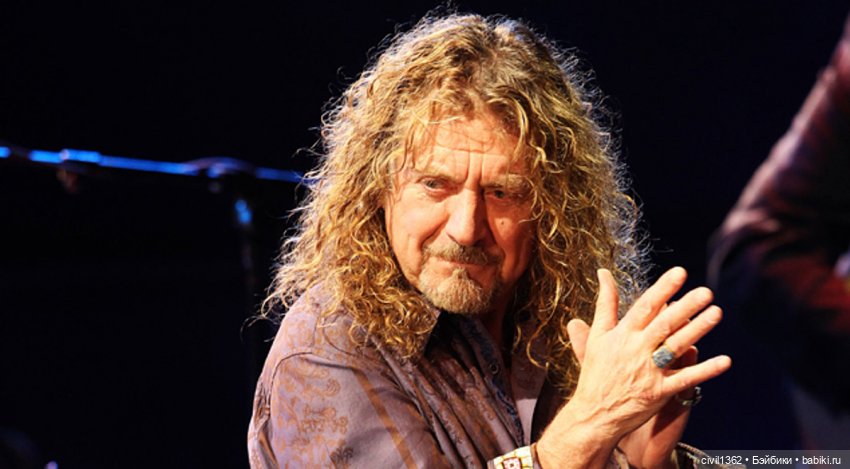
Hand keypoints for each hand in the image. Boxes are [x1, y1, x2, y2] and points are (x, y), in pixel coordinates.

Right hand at [536, 267, 730, 468]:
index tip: (680, 272)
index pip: (645, 307)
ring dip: (698, 330)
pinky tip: (726, 360)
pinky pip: (686, 379)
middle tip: (706, 292)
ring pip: (677, 347)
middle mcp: (636, 350)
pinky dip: (705, 370)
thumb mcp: (598, 335)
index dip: (663, 289)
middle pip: (664, 324)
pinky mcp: (659, 392)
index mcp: (622, 334)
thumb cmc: (596, 372)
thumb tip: (603, 272)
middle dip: (685, 307)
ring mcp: (649, 372)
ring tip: (717, 312)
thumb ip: (604, 303)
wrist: (594, 414)